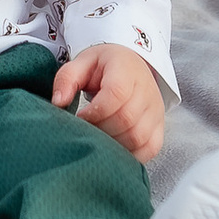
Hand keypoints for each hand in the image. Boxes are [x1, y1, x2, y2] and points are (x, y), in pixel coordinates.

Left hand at [53, 43, 165, 162]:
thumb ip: (67, 79)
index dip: (95, 111)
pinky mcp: (159, 126)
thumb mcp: (81, 63)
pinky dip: (132, 155)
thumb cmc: (104, 67)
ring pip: (138, 137)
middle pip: (126, 119)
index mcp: (126, 70)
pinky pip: (150, 148)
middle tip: (87, 130)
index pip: (116, 94)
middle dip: (101, 129)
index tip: (80, 117)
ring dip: (114, 144)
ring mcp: (155, 110)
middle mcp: (146, 90)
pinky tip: (115, 149)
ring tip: (98, 138)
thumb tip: (58, 102)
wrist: (130, 65)